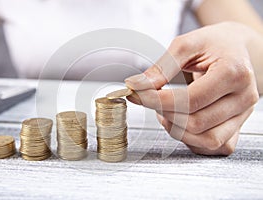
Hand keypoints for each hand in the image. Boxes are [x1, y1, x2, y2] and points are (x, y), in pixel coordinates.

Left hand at [125, 22, 258, 155]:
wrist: (234, 47)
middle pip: (196, 122)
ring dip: (177, 129)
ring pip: (207, 140)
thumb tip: (138, 86)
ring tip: (166, 110)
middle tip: (151, 99)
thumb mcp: (185, 45)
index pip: (190, 100)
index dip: (157, 100)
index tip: (137, 93)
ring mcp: (243, 115)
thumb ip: (162, 68)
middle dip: (165, 113)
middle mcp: (244, 97)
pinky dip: (192, 139)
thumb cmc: (212, 44)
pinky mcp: (238, 126)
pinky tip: (180, 121)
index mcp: (234, 72)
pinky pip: (215, 146)